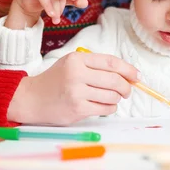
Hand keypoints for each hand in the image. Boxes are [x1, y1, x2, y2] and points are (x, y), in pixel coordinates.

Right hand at [6, 0, 87, 27]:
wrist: (29, 2)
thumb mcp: (65, 1)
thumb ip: (75, 1)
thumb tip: (86, 3)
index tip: (75, 0)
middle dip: (62, 6)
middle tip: (59, 17)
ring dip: (55, 9)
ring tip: (55, 19)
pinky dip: (48, 7)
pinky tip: (51, 15)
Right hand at [7, 51, 140, 124]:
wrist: (31, 98)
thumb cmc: (56, 80)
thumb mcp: (72, 64)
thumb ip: (96, 66)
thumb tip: (128, 75)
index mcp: (77, 59)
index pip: (111, 62)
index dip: (128, 69)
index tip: (137, 75)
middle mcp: (77, 74)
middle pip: (114, 80)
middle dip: (126, 87)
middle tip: (127, 90)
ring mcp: (76, 92)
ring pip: (111, 96)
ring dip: (116, 98)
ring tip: (111, 98)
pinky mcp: (77, 109)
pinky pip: (104, 109)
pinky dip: (109, 108)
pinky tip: (103, 106)